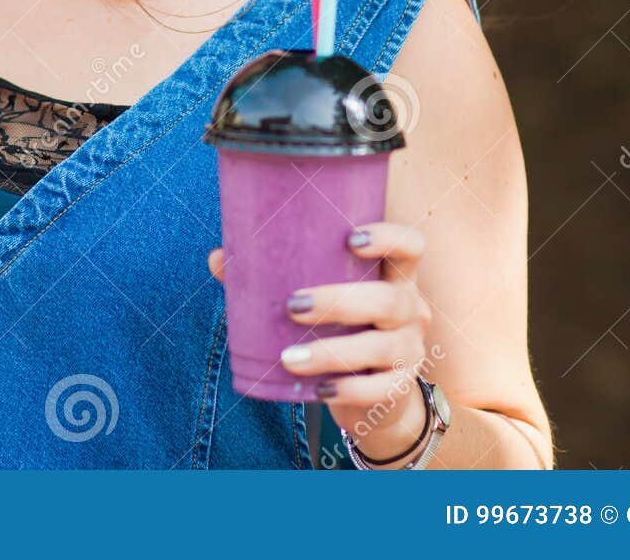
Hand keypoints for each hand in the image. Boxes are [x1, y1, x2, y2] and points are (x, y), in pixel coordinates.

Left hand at [207, 223, 434, 461]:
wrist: (373, 391)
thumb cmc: (339, 327)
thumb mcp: (318, 299)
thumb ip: (273, 276)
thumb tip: (218, 258)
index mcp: (393, 276)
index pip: (411, 247)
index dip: (389, 238)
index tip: (350, 239)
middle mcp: (411, 309)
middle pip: (389, 300)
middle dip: (338, 301)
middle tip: (292, 305)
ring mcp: (410, 350)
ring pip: (381, 347)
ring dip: (331, 351)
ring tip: (289, 357)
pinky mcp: (401, 388)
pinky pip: (379, 389)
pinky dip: (347, 390)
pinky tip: (319, 390)